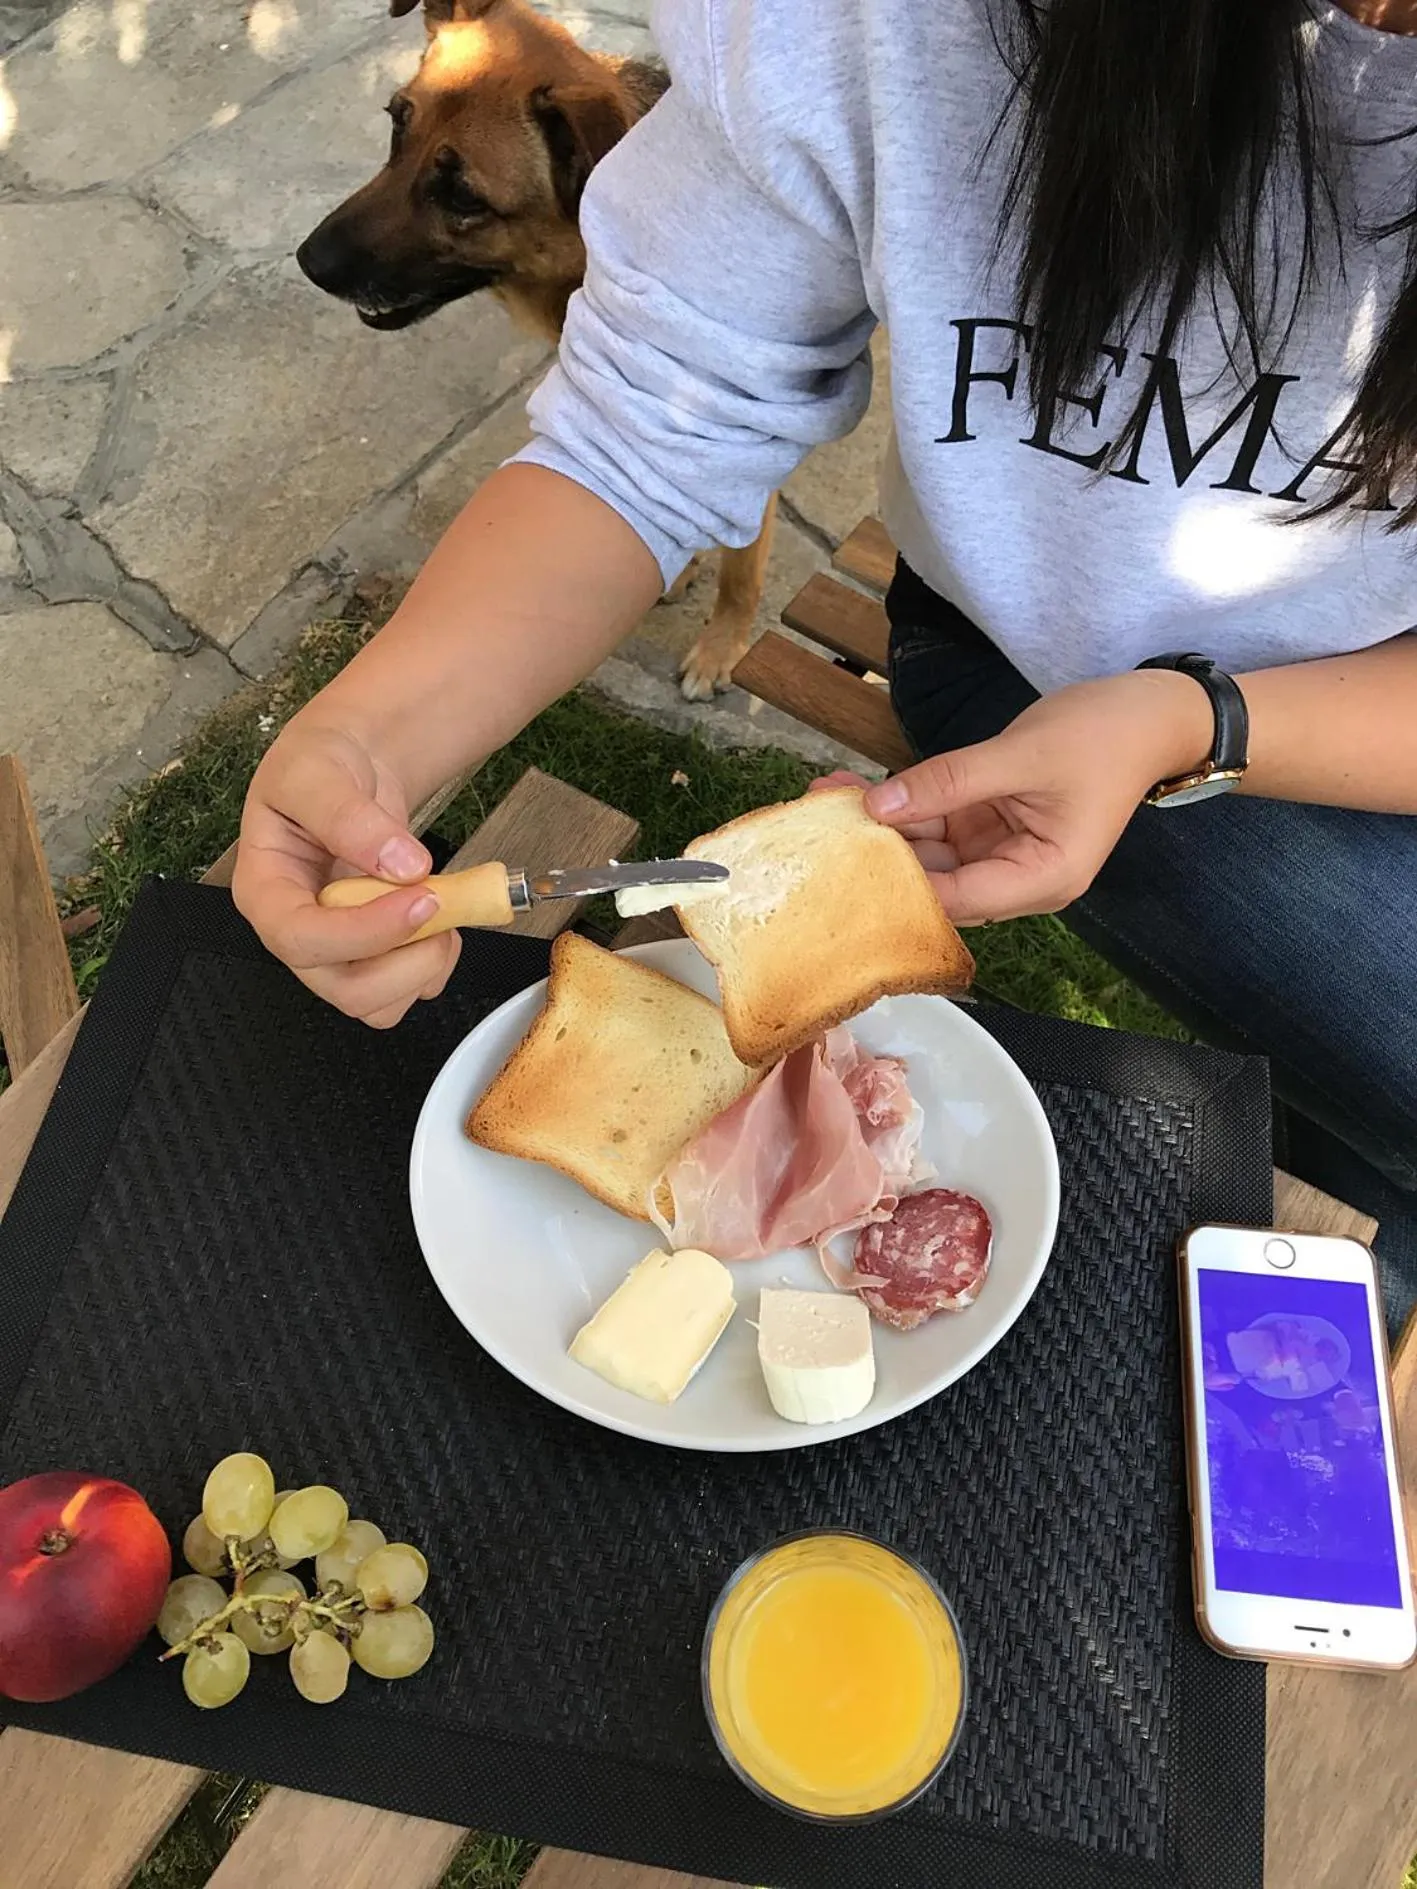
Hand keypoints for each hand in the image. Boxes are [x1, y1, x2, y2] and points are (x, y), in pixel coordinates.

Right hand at [232, 719, 460, 1026]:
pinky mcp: (373, 957)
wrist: (350, 766)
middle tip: (440, 903)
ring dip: (425, 965)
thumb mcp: (318, 772)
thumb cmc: (318, 767)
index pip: (299, 939)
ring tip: (442, 906)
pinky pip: (408, 990)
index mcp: (265, 891)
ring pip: (379, 1003)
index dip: (363, 932)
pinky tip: (441, 918)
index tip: (417, 900)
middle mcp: (297, 933)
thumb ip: (350, 817)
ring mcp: (337, 951)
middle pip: (344, 989)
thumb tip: (401, 864)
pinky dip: (437, 964)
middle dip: (404, 959)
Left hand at [816, 671, 1210, 923]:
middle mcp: (1019, 880)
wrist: (1152, 712)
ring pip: (929, 854)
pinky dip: (903, 809)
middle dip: (877, 854)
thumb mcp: (1021, 754)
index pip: (954, 898)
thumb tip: (879, 806)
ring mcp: (1004, 853)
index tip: (837, 863)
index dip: (896, 884)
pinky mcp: (992, 825)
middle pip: (935, 882)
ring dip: (882, 829)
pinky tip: (858, 790)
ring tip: (825, 798)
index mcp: (1041, 880)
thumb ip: (948, 781)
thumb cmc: (1104, 735)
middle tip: (814, 826)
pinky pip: (939, 826)